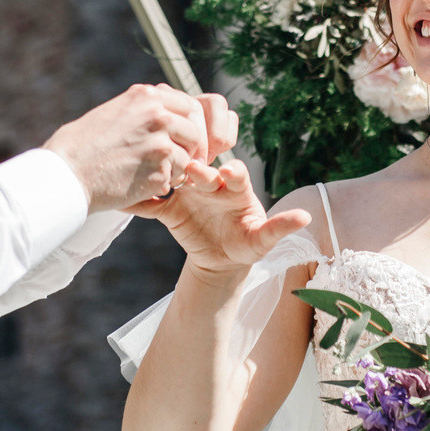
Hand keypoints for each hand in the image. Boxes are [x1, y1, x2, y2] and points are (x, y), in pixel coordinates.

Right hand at [45, 84, 216, 213]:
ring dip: (177, 169)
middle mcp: (157, 115)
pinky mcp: (160, 171)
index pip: (189, 106)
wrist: (65, 174)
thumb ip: (142, 110)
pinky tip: (144, 185)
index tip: (185, 140)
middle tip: (181, 164)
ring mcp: (161, 143)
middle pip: (195, 132)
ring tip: (154, 174)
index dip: (192, 126)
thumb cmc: (80, 146)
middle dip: (191, 150)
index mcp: (145, 96)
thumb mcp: (112, 112)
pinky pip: (176, 179)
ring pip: (188, 158)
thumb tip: (164, 113)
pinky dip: (164, 185)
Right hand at [136, 158, 310, 272]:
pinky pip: (152, 204)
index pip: (236, 172)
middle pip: (204, 171)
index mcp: (236, 187)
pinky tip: (123, 201)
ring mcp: (188, 193)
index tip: (229, 172)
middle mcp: (211, 184)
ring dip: (168, 178)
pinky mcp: (169, 208)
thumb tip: (306, 217)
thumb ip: (280, 227)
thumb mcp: (263, 240)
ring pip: (176, 181)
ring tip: (159, 179)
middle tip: (193, 170)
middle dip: (199, 170)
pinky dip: (138, 202)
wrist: (222, 260)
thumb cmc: (246, 243)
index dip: (232, 171)